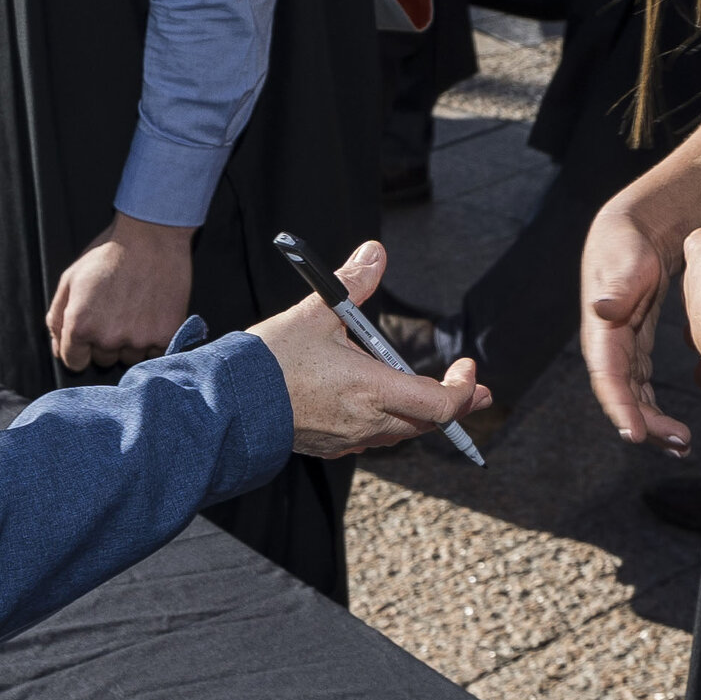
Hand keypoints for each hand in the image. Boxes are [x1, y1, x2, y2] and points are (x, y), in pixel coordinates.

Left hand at [47, 213, 192, 369]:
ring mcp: (139, 340)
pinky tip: (153, 313)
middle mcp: (108, 339)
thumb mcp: (70, 279)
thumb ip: (57, 318)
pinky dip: (156, 338)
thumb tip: (59, 350)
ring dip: (132, 341)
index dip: (81, 347)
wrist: (152, 236)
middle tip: (116, 309)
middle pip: (104, 359)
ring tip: (136, 308)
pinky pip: (157, 352)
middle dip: (106, 341)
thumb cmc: (109, 254)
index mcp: (79, 326)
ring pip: (130, 357)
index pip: (75, 362)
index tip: (92, 330)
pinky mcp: (166, 336)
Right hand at [252, 238, 486, 458]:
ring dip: (420, 415)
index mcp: (371, 390)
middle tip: (474, 392)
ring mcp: (348, 439)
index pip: (440, 404)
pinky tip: (378, 408)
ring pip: (400, 433)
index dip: (463, 389)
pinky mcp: (328, 446)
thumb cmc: (268, 360)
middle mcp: (366, 422)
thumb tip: (374, 253)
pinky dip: (387, 424)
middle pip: (427, 422)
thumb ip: (351, 284)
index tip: (466, 367)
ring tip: (432, 400)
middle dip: (455, 405)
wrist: (225, 404)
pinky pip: (370, 439)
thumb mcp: (314, 314)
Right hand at [584, 183, 699, 453]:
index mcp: (601, 327)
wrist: (638, 224)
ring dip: (653, 421)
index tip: (636, 433)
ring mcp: (622, 344)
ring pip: (634, 393)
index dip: (619, 406)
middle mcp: (607, 342)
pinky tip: (675, 427)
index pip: (606, 375)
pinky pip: (643, 383)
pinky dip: (656, 405)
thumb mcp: (626, 256)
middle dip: (645, 423)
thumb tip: (602, 308)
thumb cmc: (628, 238)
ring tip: (681, 444)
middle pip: (622, 393)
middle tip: (678, 443)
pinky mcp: (637, 342)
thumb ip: (619, 284)